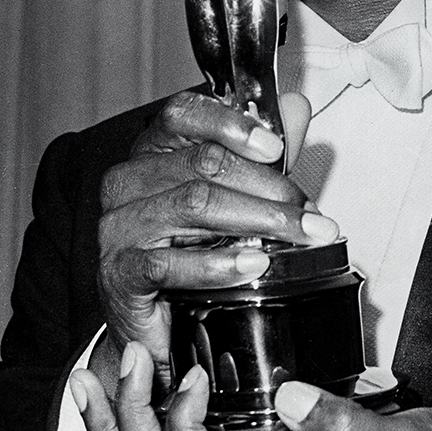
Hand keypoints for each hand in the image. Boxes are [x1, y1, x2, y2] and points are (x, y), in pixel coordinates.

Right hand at [97, 90, 331, 379]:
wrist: (154, 323)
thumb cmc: (189, 252)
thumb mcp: (231, 197)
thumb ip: (260, 153)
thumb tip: (295, 107)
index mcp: (151, 152)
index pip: (182, 114)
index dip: (230, 124)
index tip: (275, 146)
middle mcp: (128, 181)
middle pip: (202, 162)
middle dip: (269, 186)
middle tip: (312, 213)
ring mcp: (119, 226)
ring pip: (195, 204)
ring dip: (259, 220)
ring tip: (299, 236)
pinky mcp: (119, 272)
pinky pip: (170, 262)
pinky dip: (219, 263)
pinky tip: (254, 264)